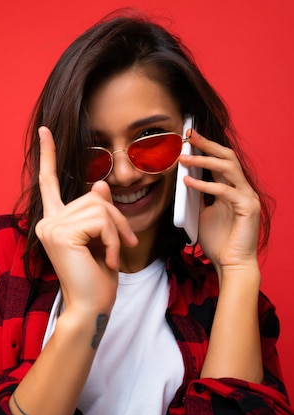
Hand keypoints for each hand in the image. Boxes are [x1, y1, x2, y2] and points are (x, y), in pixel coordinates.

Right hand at [35, 127, 137, 312]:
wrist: (91, 308)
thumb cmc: (97, 278)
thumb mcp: (101, 238)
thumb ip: (97, 211)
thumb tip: (99, 185)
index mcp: (53, 221)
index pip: (49, 182)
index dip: (48, 155)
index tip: (45, 130)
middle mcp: (46, 221)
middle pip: (94, 196)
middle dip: (116, 219)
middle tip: (123, 244)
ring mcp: (51, 226)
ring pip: (100, 207)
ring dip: (116, 231)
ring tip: (112, 256)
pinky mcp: (61, 233)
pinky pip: (100, 221)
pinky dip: (113, 240)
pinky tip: (108, 260)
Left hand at [179, 130, 260, 274]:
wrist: (231, 264)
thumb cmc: (218, 240)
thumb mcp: (203, 212)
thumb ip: (198, 196)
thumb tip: (184, 179)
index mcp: (233, 188)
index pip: (220, 161)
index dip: (206, 147)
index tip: (188, 137)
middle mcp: (243, 189)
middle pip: (227, 157)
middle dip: (207, 144)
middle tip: (188, 135)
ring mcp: (247, 197)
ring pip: (228, 168)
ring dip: (204, 160)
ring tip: (183, 157)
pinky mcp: (247, 208)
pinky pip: (224, 191)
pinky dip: (205, 184)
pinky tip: (188, 181)